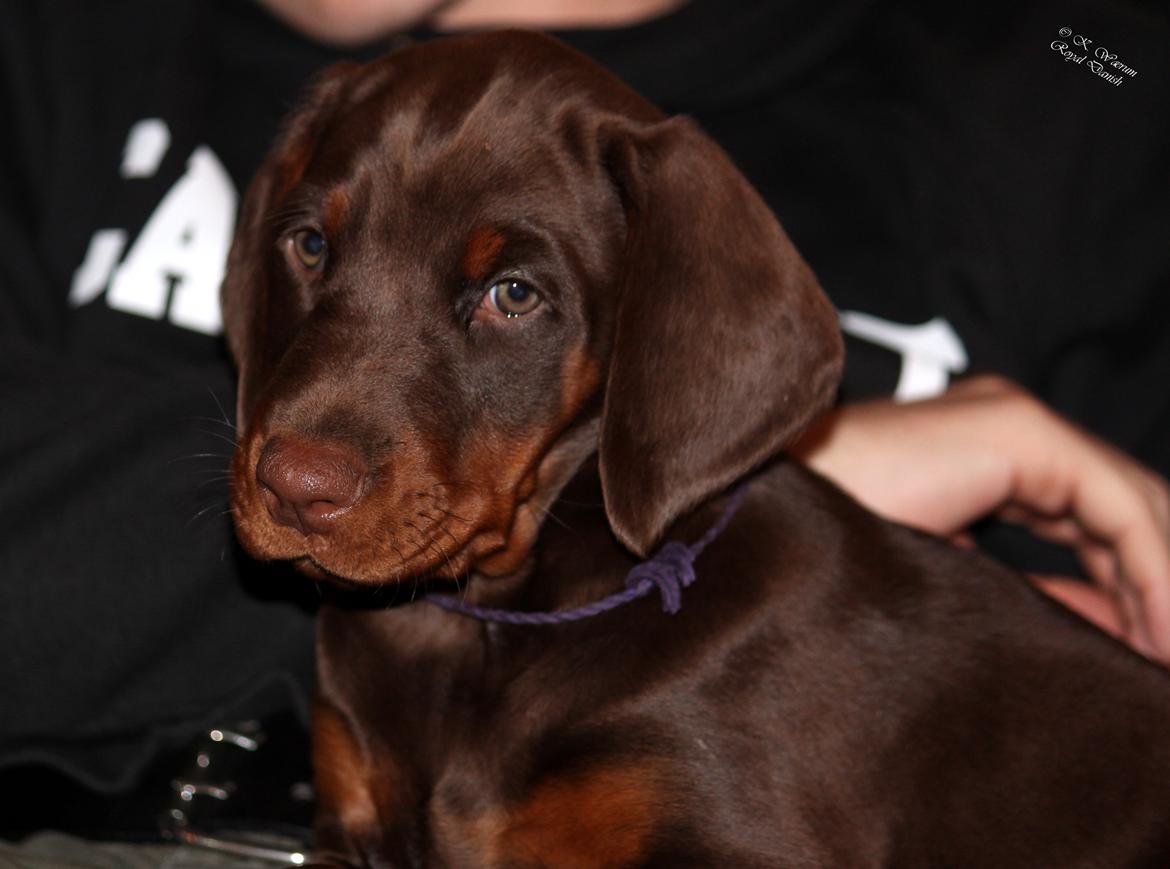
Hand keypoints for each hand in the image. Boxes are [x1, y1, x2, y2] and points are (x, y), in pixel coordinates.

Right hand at [791, 375, 1169, 662]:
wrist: (751, 516)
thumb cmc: (821, 550)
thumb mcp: (943, 579)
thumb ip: (1021, 593)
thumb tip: (1099, 627)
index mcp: (983, 453)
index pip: (1090, 519)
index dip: (1130, 591)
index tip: (1142, 657)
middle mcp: (1007, 426)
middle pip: (1120, 508)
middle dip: (1150, 586)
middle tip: (1158, 663)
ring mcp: (1013, 421)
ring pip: (1131, 505)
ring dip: (1157, 584)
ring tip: (1160, 660)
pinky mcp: (1017, 432)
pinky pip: (1118, 508)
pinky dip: (1151, 573)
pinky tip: (1156, 631)